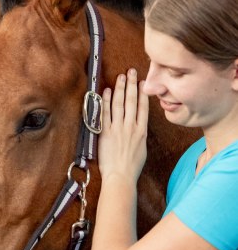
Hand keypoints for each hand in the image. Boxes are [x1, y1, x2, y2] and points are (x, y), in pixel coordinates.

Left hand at [98, 68, 147, 182]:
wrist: (121, 177)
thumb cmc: (131, 168)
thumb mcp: (141, 150)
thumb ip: (139, 136)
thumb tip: (138, 128)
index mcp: (142, 132)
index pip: (143, 108)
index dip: (142, 93)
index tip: (143, 82)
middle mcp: (131, 128)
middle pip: (132, 101)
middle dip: (132, 85)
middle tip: (132, 72)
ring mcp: (118, 129)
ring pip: (120, 104)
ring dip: (120, 88)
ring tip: (121, 77)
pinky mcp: (106, 133)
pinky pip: (106, 114)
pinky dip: (106, 101)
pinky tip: (107, 91)